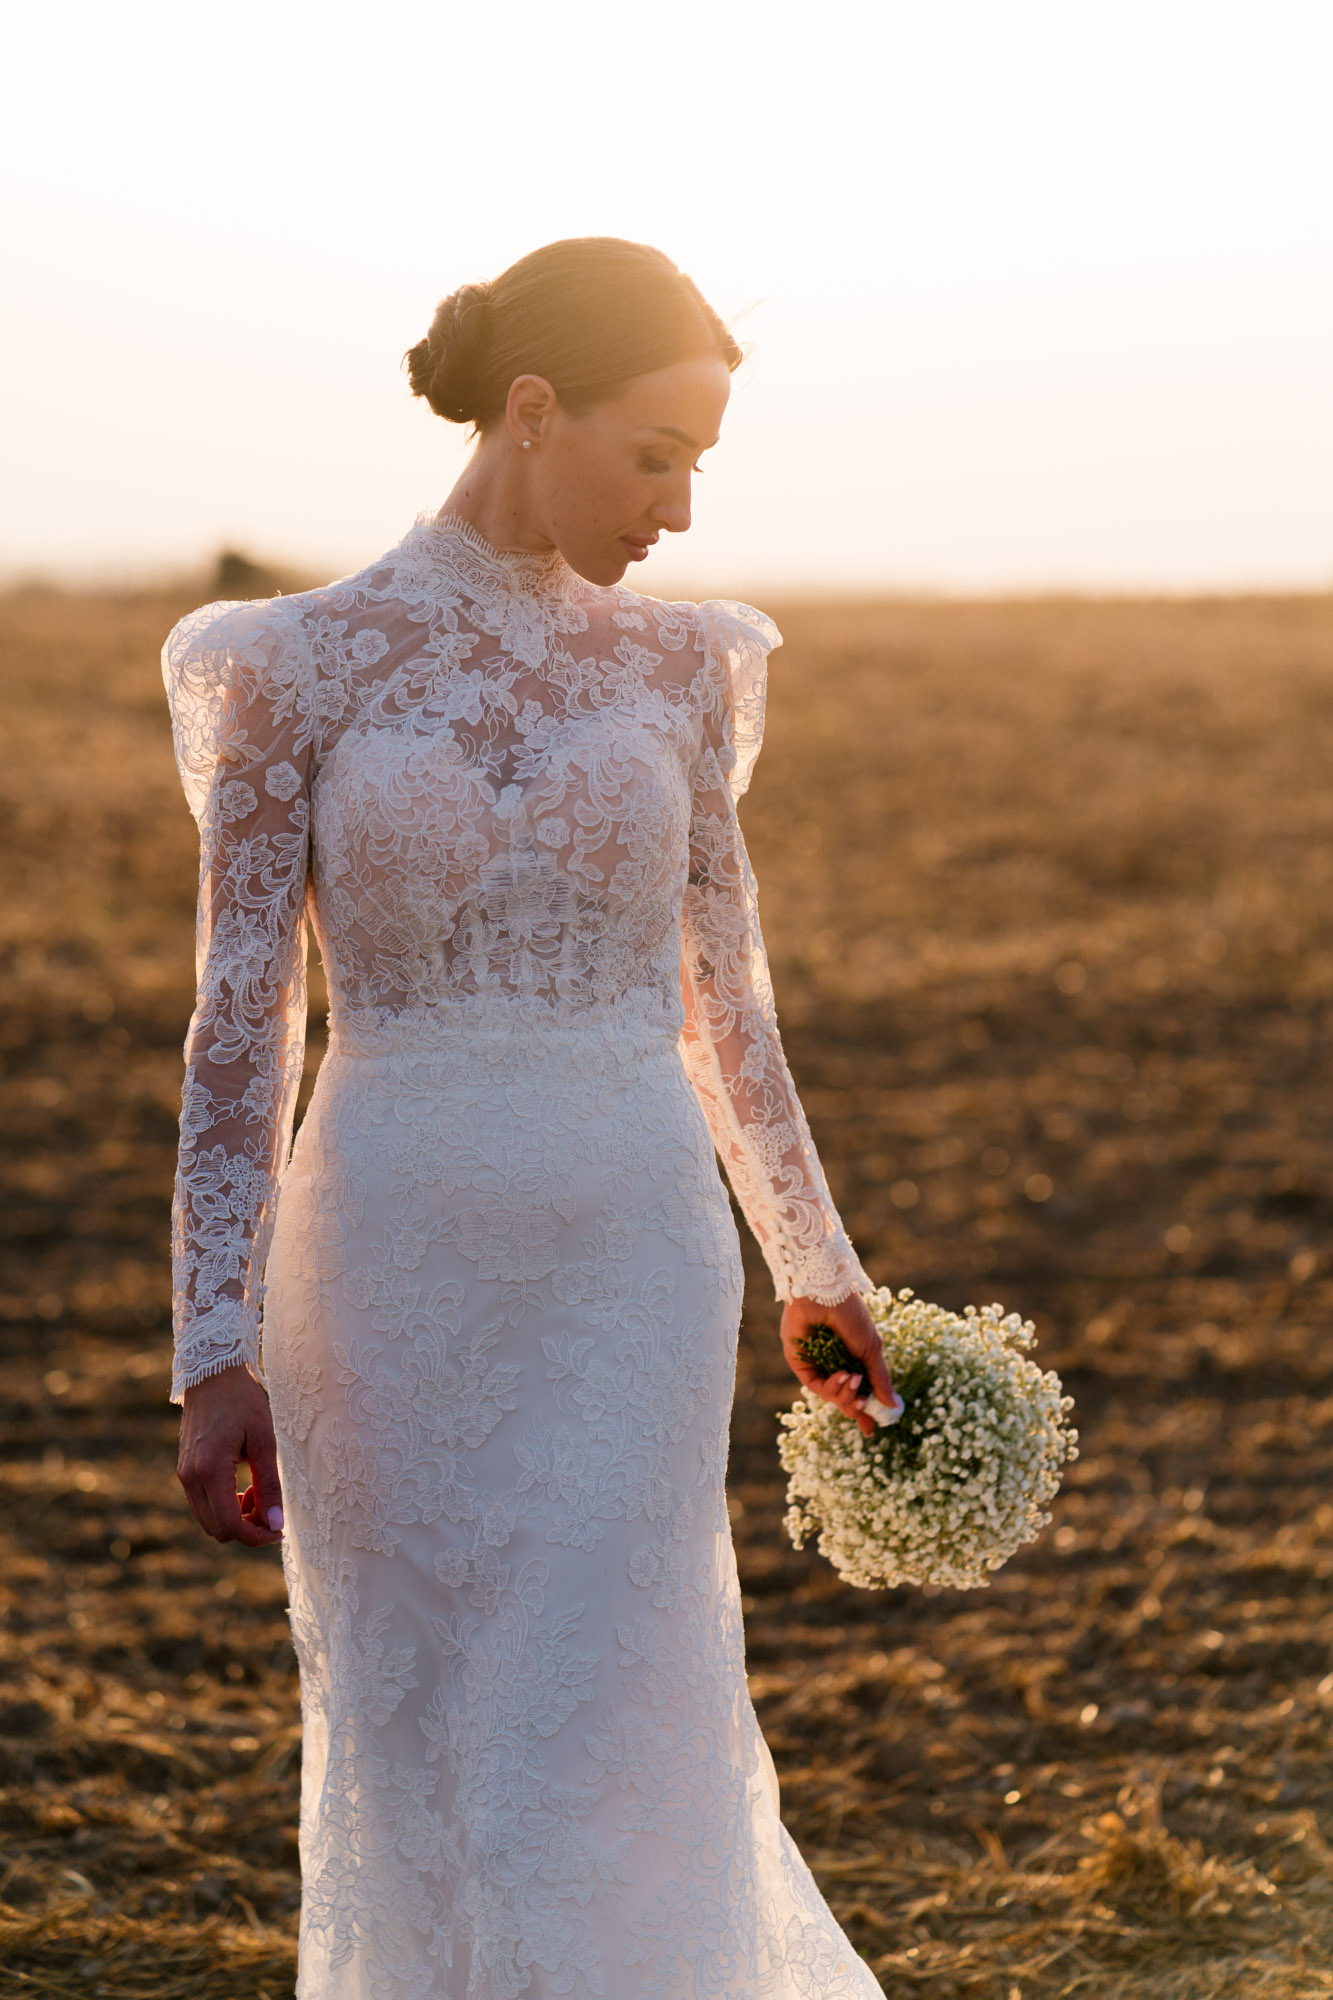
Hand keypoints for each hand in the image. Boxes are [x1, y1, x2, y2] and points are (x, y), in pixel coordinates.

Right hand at [178, 1362, 284, 1546]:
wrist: (212, 1374)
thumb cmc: (243, 1401)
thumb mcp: (264, 1440)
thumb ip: (269, 1485)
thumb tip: (276, 1523)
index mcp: (210, 1470)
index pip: (229, 1526)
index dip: (256, 1536)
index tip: (279, 1529)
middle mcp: (190, 1478)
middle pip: (217, 1530)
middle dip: (247, 1529)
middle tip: (271, 1507)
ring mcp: (183, 1475)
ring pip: (208, 1520)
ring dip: (236, 1518)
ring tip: (259, 1492)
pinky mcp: (184, 1470)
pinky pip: (203, 1505)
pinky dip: (224, 1506)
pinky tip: (244, 1487)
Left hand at [780, 1290, 897, 1437]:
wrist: (827, 1293)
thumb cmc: (852, 1316)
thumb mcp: (871, 1350)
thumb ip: (879, 1379)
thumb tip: (892, 1406)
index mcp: (852, 1361)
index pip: (858, 1393)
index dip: (864, 1413)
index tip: (871, 1430)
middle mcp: (834, 1365)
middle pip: (844, 1399)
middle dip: (855, 1407)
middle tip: (863, 1406)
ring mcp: (817, 1365)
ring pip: (831, 1395)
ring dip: (846, 1394)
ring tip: (854, 1381)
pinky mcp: (800, 1362)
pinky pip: (816, 1385)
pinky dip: (831, 1386)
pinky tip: (843, 1376)